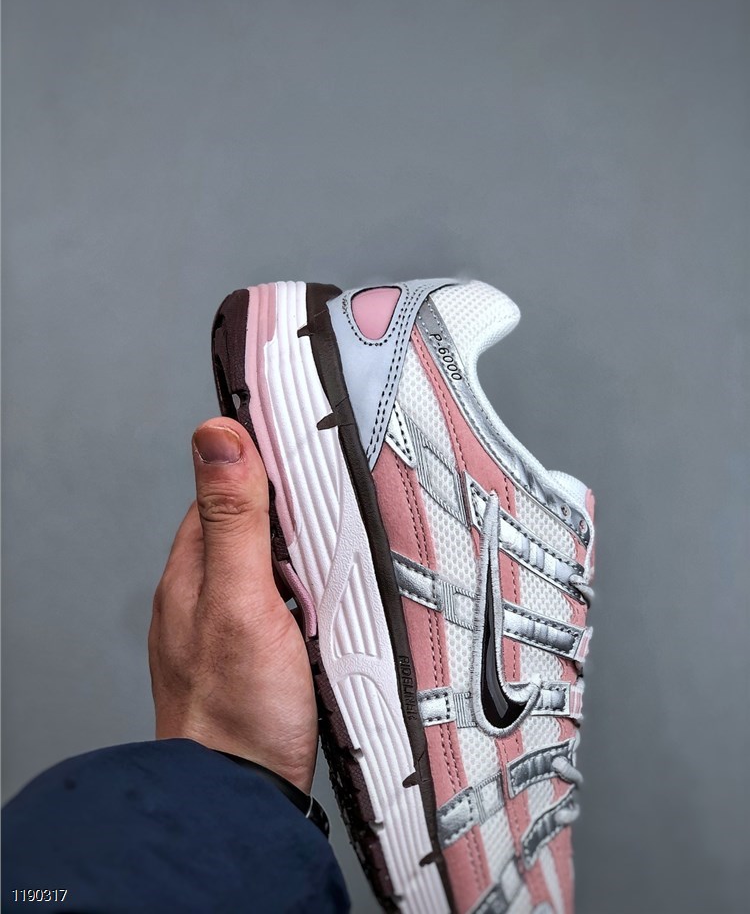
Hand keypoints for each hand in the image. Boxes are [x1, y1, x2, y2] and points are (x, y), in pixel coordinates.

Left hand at [148, 417, 317, 792]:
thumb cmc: (237, 710)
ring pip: (272, 563)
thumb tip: (216, 437)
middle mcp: (205, 591)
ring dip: (305, 553)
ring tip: (344, 545)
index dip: (265, 462)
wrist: (243, 798)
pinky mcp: (255, 651)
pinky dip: (307, 591)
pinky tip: (330, 600)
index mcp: (193, 568)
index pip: (227, 486)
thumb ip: (232, 520)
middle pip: (253, 523)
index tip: (304, 439)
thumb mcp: (241, 599)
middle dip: (294, 510)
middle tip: (340, 497)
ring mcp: (230, 623)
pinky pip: (283, 600)